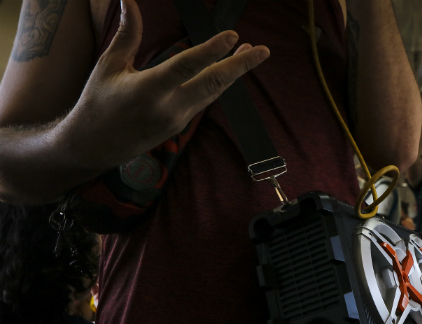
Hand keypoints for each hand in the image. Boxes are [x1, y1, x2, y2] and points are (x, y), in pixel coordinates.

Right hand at [57, 0, 269, 169]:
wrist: (94, 147)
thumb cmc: (97, 102)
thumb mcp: (109, 65)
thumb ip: (127, 33)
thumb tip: (128, 0)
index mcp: (148, 90)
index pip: (187, 66)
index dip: (212, 50)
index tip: (232, 36)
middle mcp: (169, 107)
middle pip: (214, 85)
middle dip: (241, 66)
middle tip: (263, 50)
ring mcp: (178, 119)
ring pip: (214, 93)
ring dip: (234, 72)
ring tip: (251, 51)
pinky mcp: (181, 125)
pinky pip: (205, 100)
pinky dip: (219, 83)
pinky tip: (228, 68)